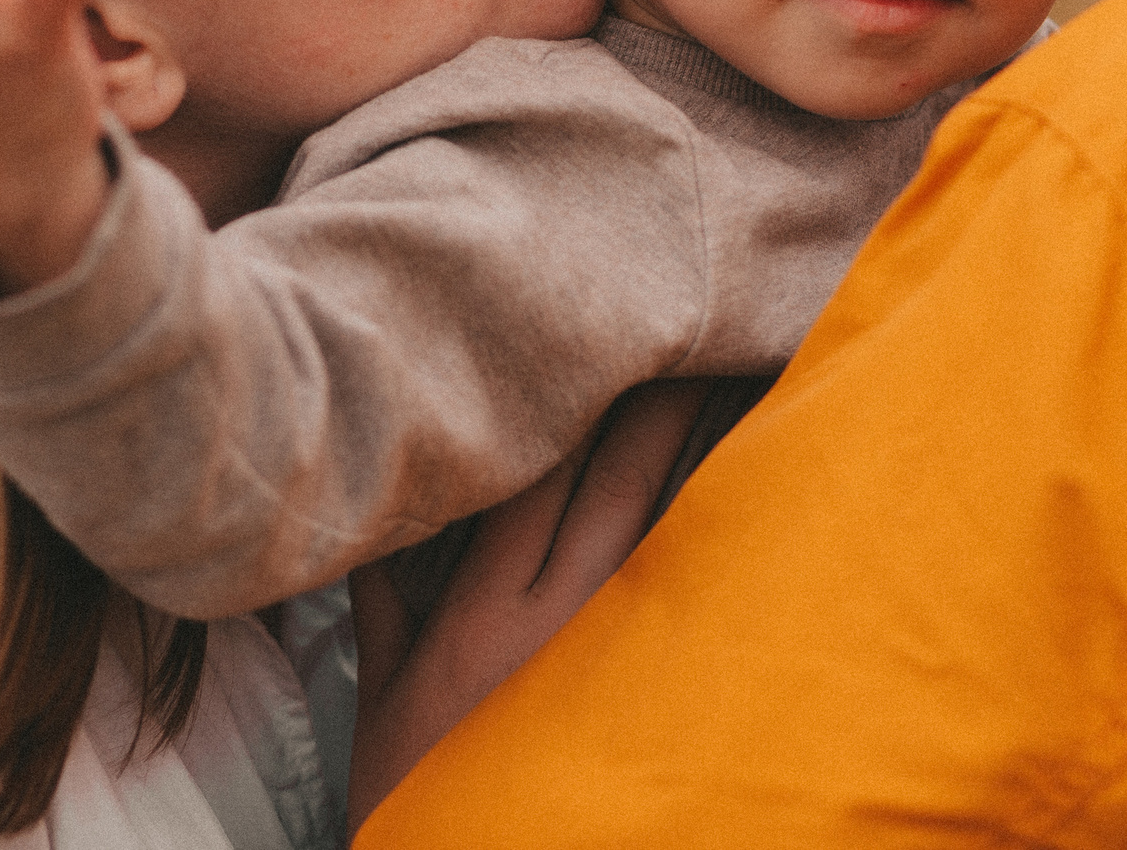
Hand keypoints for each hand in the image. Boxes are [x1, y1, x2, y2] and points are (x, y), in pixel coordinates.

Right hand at [347, 379, 712, 823]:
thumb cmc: (415, 797)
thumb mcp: (378, 694)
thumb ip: (382, 600)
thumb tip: (376, 524)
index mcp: (478, 618)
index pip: (533, 477)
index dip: (573, 401)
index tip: (603, 335)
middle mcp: (553, 627)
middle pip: (615, 485)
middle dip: (655, 403)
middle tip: (698, 328)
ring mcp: (609, 659)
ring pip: (665, 530)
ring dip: (702, 454)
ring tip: (738, 382)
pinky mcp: (649, 693)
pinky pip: (686, 590)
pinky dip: (715, 534)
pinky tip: (749, 489)